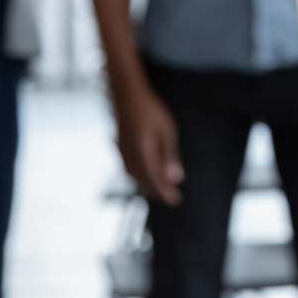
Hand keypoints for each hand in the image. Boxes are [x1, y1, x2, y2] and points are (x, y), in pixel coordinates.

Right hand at [114, 83, 184, 205]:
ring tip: (160, 189)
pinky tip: (145, 175)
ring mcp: (123, 154)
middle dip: (158, 190)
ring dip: (148, 184)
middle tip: (171, 197)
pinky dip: (140, 176)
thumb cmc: (151, 111)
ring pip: (136, 177)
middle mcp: (131, 158)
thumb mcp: (167, 132)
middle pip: (145, 181)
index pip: (156, 180)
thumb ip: (170, 156)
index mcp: (144, 154)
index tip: (175, 200)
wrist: (127, 96)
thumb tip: (176, 179)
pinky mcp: (120, 149)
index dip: (166, 192)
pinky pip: (130, 169)